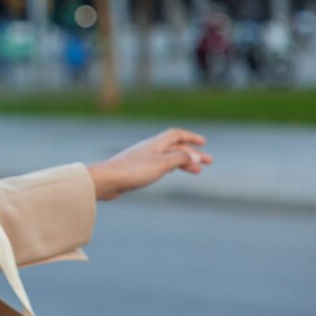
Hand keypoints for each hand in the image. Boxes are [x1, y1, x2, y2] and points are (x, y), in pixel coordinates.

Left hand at [87, 128, 212, 200]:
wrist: (106, 180)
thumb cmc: (133, 171)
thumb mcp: (161, 164)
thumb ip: (179, 158)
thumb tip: (194, 155)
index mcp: (155, 144)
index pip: (176, 134)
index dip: (191, 137)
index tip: (204, 143)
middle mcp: (149, 148)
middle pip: (174, 146)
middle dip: (192, 152)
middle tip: (208, 162)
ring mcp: (142, 158)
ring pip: (168, 156)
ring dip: (183, 161)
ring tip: (197, 171)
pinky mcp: (136, 169)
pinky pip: (158, 164)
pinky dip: (171, 166)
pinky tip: (172, 172)